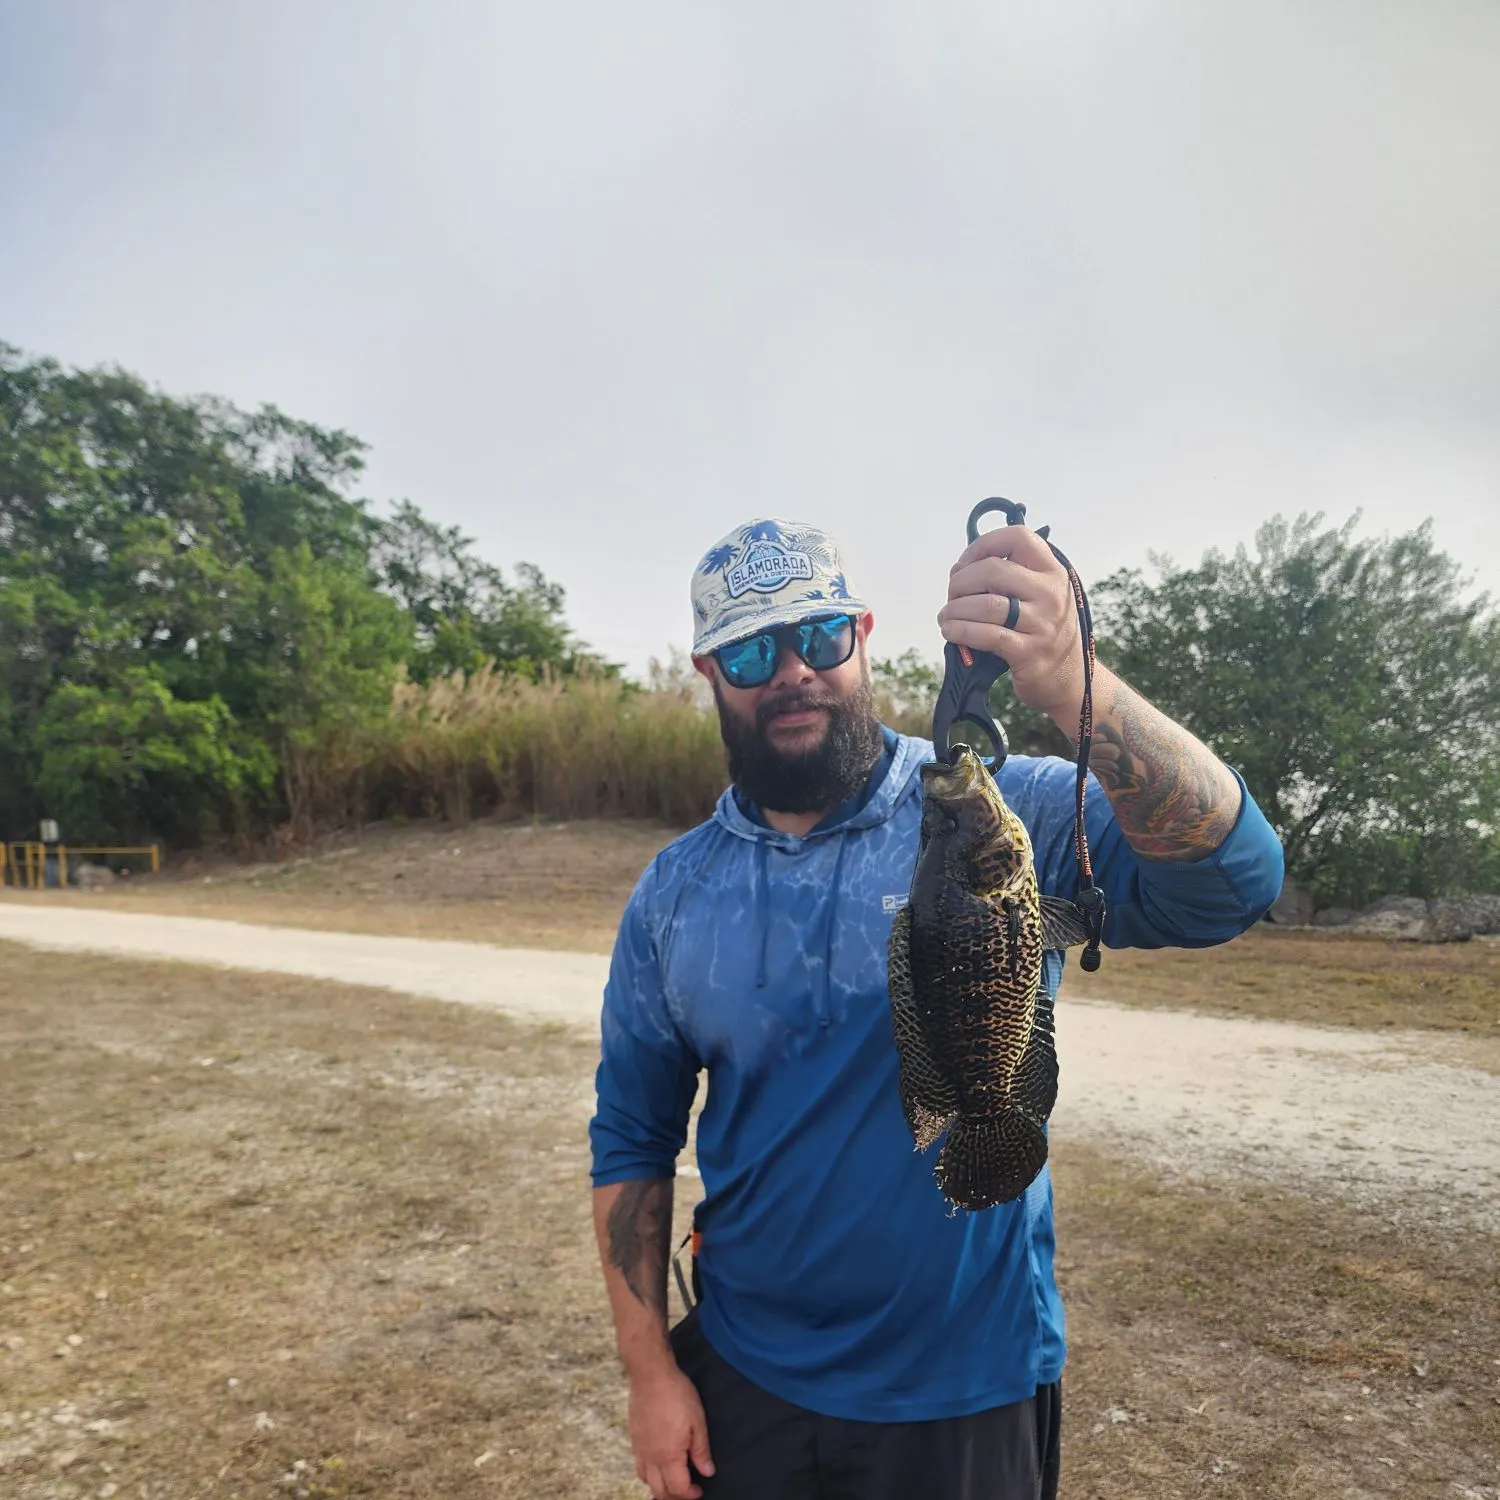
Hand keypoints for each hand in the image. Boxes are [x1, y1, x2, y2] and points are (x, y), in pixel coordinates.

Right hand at [628, 1361, 714, 1499]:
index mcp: (668, 1455)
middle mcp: (650, 1457)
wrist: (650, 1374)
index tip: (700, 1490)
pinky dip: (648, 1473)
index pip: (678, 1489)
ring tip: (672, 1481)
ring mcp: (639, 1448)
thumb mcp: (697, 1421)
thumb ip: (701, 1450)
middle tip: (687, 1490)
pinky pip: (638, 1465)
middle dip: (674, 1497)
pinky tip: (657, 1464)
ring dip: (659, 1487)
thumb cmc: (676, 1394)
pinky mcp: (633, 1438)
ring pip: (645, 1480)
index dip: (690, 1494)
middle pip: (659, 1491)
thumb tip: (707, 1472)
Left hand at [938, 524, 1084, 726]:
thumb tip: (957, 570)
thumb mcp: (1038, 597)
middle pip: (993, 570)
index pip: (1018, 537)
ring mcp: (1042, 624)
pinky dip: (961, 631)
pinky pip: (987, 635)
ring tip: (946, 617)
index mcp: (1052, 572)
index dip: (982, 545)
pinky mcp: (1029, 653)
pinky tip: (951, 631)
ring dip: (955, 610)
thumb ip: (1006, 579)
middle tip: (951, 597)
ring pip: (986, 604)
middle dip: (960, 582)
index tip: (964, 564)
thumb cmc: (1042, 633)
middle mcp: (1051, 594)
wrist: (1067, 679)